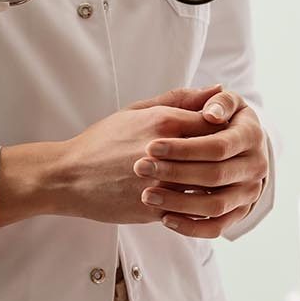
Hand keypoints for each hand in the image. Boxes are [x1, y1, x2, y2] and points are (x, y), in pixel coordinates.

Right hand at [31, 88, 236, 228]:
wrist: (68, 177)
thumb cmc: (103, 141)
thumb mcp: (137, 110)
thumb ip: (180, 99)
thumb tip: (217, 89)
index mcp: (164, 123)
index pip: (216, 122)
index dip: (227, 129)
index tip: (228, 133)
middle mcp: (166, 152)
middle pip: (218, 155)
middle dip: (228, 158)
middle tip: (231, 159)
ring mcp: (161, 183)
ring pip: (209, 185)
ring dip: (218, 184)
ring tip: (220, 181)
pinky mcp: (155, 208)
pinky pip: (192, 210)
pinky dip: (201, 206)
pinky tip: (201, 200)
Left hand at [135, 85, 265, 239]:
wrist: (237, 148)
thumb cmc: (219, 120)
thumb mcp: (220, 103)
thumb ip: (215, 101)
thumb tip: (212, 113)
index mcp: (252, 135)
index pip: (218, 146)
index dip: (185, 148)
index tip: (151, 147)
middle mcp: (257, 166)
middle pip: (215, 175)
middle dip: (175, 173)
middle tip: (141, 169)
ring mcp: (249, 192)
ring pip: (215, 205)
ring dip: (179, 203)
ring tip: (147, 196)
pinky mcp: (239, 212)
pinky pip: (216, 227)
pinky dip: (191, 227)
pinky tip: (164, 219)